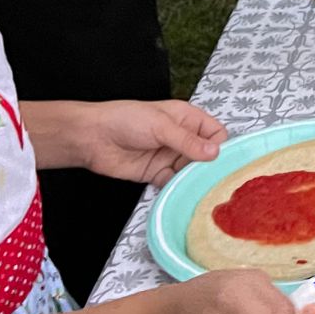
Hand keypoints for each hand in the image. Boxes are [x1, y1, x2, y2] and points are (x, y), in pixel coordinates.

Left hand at [77, 100, 226, 185]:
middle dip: (209, 167)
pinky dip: (179, 189)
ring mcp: (169, 157)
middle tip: (215, 180)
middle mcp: (181, 138)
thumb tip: (214, 152)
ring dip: (195, 180)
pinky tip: (183, 194)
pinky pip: (175, 183)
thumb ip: (188, 141)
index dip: (220, 146)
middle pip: (206, 155)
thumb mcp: (161, 126)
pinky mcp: (157, 174)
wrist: (92, 138)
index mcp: (186, 118)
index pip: (215, 133)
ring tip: (201, 190)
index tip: (221, 161)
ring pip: (191, 171)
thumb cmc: (125, 119)